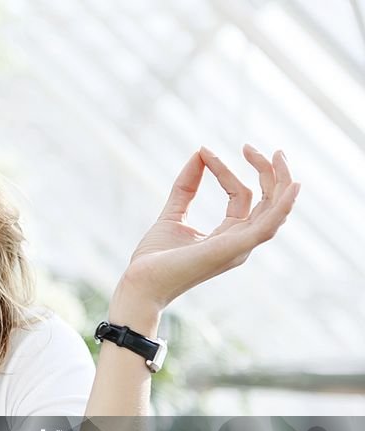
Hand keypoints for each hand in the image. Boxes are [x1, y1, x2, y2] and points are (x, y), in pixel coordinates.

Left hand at [118, 145, 299, 310]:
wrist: (140, 282)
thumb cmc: (154, 259)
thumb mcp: (172, 214)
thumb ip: (186, 187)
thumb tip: (199, 153)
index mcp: (228, 234)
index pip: (240, 194)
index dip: (225, 170)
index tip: (204, 151)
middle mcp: (240, 242)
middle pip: (266, 201)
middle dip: (266, 171)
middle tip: (249, 146)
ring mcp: (240, 247)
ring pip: (274, 210)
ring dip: (280, 181)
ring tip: (277, 154)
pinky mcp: (234, 249)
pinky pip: (268, 227)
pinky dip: (283, 206)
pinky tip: (293, 186)